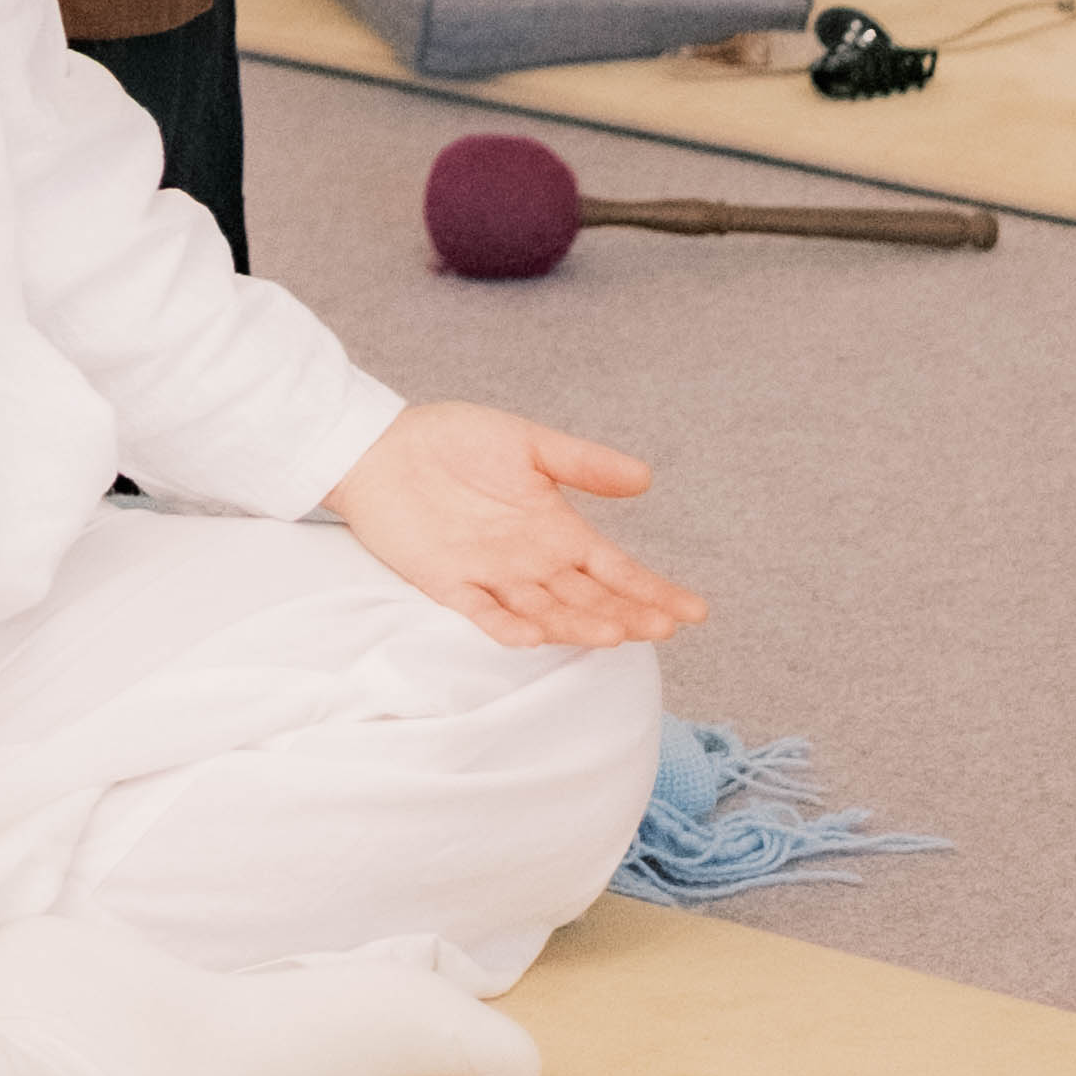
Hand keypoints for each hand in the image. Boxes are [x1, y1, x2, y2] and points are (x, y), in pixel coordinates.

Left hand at [325, 400, 707, 649]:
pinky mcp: (449, 586)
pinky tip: (533, 636)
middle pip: (590, 597)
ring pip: (547, 612)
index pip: (616, 568)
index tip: (696, 611)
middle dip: (629, 613)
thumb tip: (646, 478)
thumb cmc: (453, 440)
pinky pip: (484, 615)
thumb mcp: (526, 442)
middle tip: (664, 626)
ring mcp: (493, 578)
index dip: (654, 589)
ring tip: (617, 631)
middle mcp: (532, 562)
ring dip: (580, 624)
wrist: (379, 446)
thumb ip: (581, 463)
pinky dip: (508, 628)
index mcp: (555, 529)